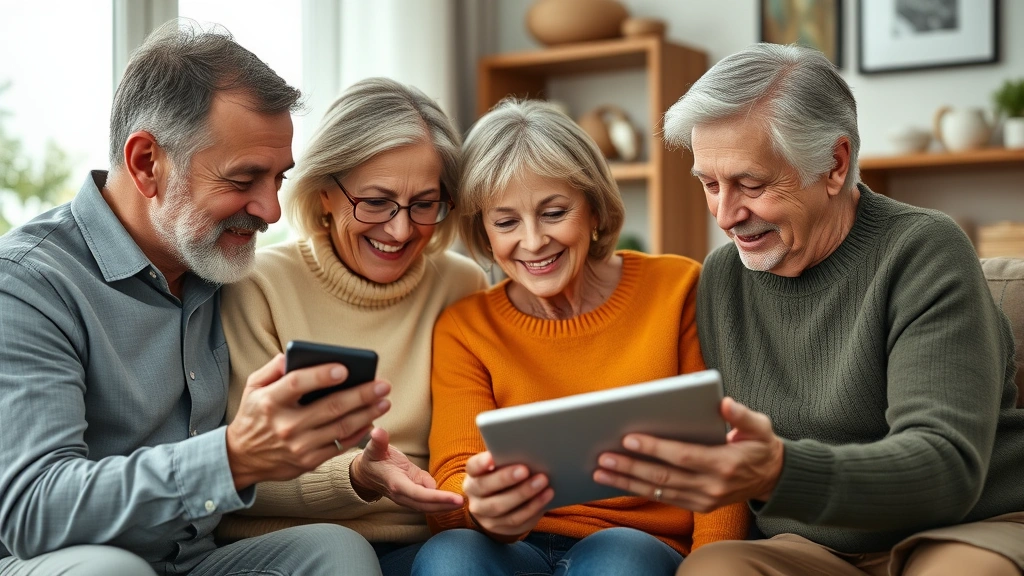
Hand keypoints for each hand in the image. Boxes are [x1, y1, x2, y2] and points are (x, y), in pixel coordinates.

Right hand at [226, 353, 391, 489]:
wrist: (242, 458)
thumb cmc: (254, 415)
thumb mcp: (252, 387)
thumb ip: (273, 368)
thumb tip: (294, 354)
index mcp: (270, 401)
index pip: (297, 384)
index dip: (321, 375)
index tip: (345, 368)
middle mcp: (285, 425)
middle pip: (330, 407)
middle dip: (361, 394)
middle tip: (383, 384)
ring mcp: (298, 446)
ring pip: (340, 427)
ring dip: (367, 413)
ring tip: (384, 400)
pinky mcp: (308, 462)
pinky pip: (340, 446)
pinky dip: (359, 433)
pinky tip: (372, 420)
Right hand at [350, 427, 463, 511]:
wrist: (366, 474)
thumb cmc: (373, 460)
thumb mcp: (374, 449)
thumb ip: (379, 442)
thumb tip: (377, 432)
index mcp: (396, 484)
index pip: (419, 494)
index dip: (437, 497)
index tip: (454, 498)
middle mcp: (403, 495)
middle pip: (427, 505)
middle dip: (445, 504)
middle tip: (464, 501)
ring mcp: (408, 498)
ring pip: (428, 507)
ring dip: (445, 506)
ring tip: (463, 502)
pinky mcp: (413, 496)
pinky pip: (428, 503)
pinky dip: (441, 503)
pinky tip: (455, 499)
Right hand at [462, 451, 551, 535]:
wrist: (500, 504)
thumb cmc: (506, 476)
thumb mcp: (502, 467)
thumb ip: (508, 460)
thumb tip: (527, 451)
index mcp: (473, 475)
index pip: (473, 467)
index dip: (482, 463)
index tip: (493, 457)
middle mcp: (474, 496)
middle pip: (486, 488)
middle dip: (506, 478)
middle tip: (525, 470)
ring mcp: (484, 515)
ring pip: (501, 507)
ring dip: (523, 494)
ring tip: (543, 482)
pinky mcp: (499, 527)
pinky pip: (516, 520)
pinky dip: (533, 508)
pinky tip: (546, 496)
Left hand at [592, 397, 783, 511]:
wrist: (773, 478)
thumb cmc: (761, 446)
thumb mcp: (760, 426)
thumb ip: (742, 415)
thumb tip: (724, 403)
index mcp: (725, 464)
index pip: (683, 456)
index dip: (655, 448)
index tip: (630, 438)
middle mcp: (712, 486)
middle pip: (664, 477)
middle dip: (630, 467)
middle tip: (603, 457)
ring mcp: (704, 499)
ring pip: (659, 491)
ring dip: (627, 482)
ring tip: (601, 471)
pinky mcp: (699, 506)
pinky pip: (664, 498)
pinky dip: (639, 490)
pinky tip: (618, 482)